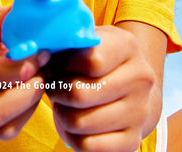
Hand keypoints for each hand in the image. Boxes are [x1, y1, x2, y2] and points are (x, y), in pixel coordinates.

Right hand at [0, 5, 49, 139]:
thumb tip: (37, 13)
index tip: (41, 54)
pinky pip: (5, 131)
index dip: (15, 70)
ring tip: (40, 78)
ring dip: (28, 103)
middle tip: (44, 69)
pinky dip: (26, 113)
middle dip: (26, 91)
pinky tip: (31, 90)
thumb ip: (7, 18)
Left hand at [46, 25, 157, 151]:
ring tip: (62, 104)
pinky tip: (72, 124)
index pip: (90, 61)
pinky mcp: (133, 139)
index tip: (54, 65)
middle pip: (80, 94)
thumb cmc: (100, 58)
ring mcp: (139, 111)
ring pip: (80, 122)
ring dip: (61, 115)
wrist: (133, 86)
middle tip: (52, 88)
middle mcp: (140, 78)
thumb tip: (41, 53)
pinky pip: (88, 146)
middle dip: (56, 93)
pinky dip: (72, 137)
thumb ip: (69, 41)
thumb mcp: (90, 40)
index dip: (63, 65)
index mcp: (127, 46)